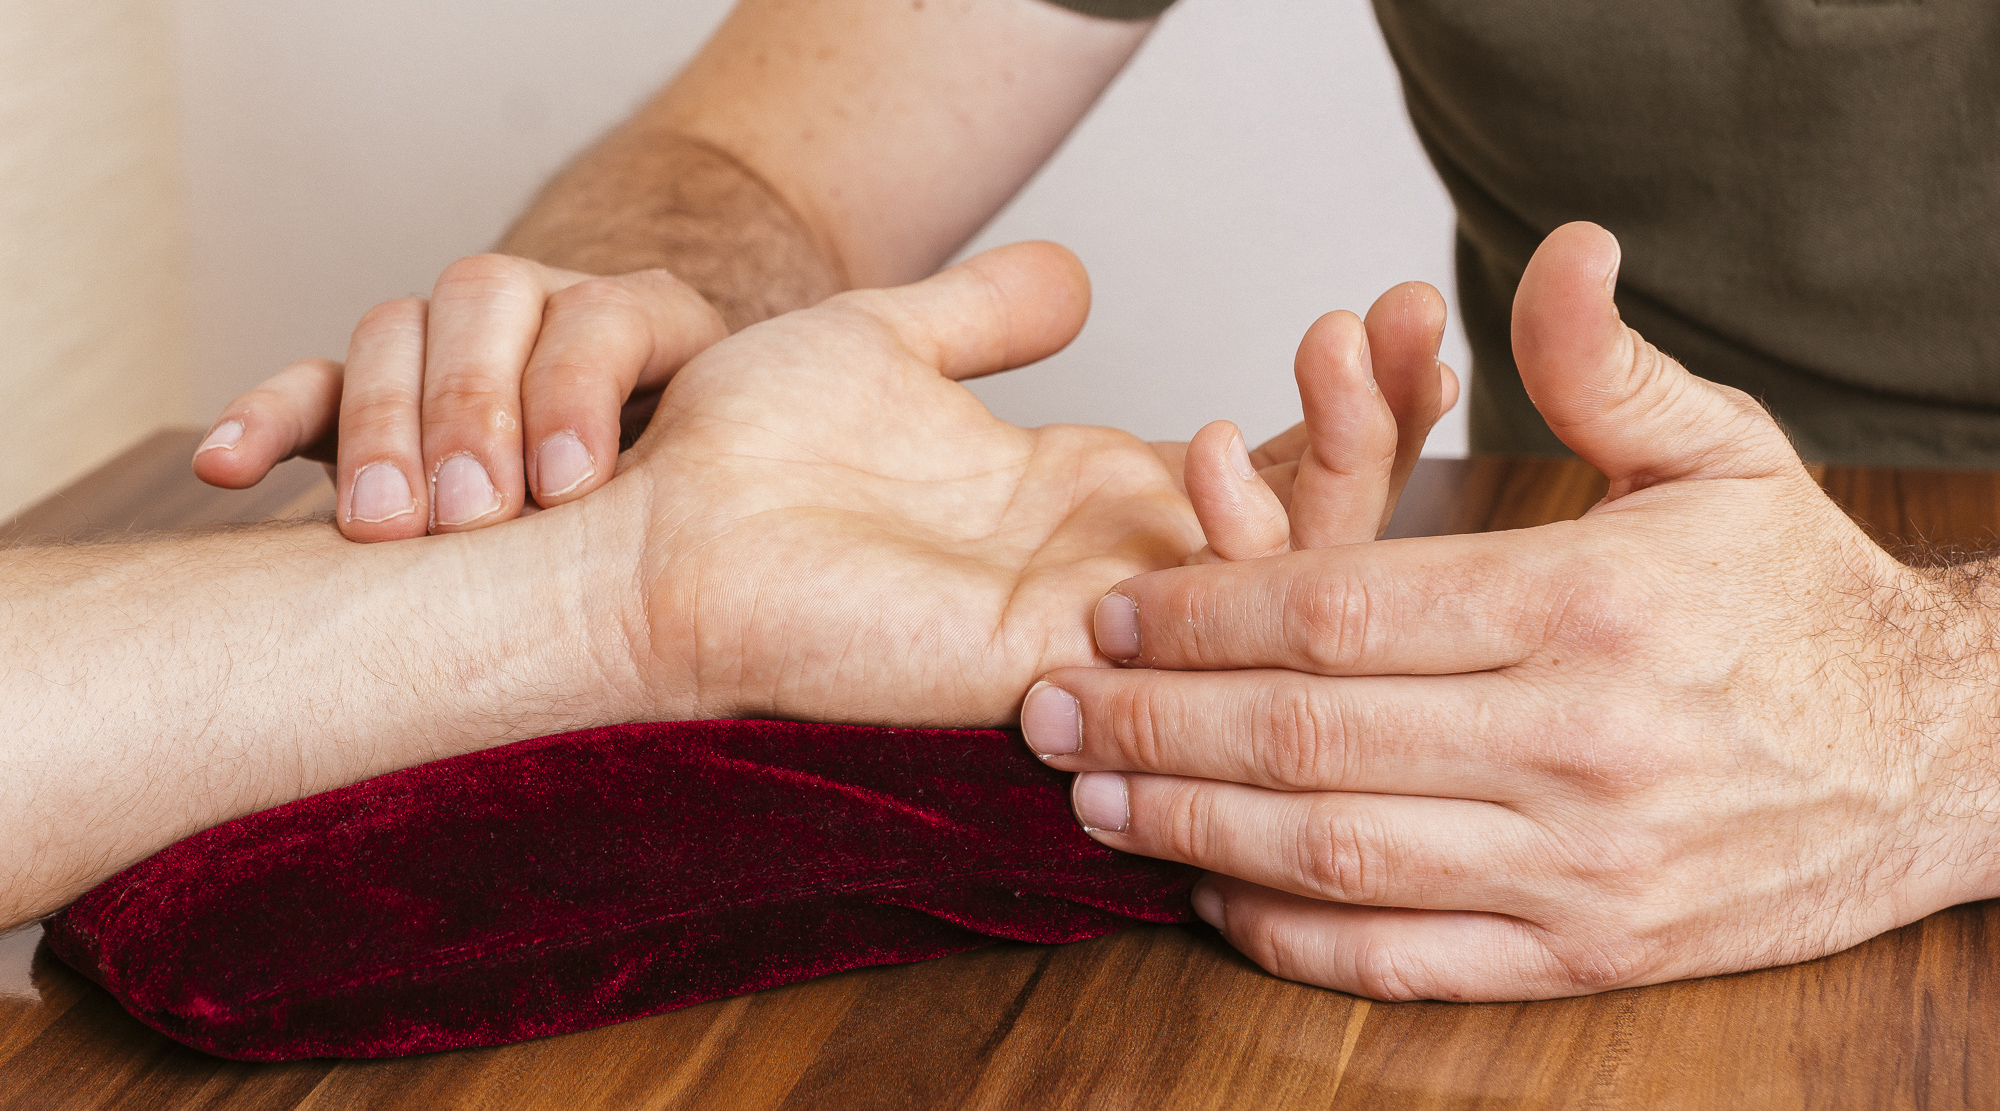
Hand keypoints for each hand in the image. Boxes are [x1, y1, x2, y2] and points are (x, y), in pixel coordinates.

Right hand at [191, 256, 725, 540]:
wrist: (662, 492)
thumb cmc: (703, 504)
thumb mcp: (728, 479)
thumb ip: (716, 487)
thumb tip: (706, 557)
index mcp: (645, 320)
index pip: (602, 313)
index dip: (578, 389)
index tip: (570, 489)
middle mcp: (541, 310)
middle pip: (482, 299)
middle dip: (469, 407)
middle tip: (468, 517)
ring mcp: (452, 344)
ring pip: (394, 331)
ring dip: (380, 427)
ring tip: (379, 529)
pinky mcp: (377, 389)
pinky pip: (311, 384)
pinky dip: (264, 420)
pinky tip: (224, 470)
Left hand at [608, 245, 1461, 724]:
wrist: (648, 518)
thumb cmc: (748, 446)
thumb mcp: (890, 343)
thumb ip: (990, 314)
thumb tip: (1074, 273)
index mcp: (1091, 501)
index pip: (1279, 470)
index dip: (1355, 401)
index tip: (1400, 309)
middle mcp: (1111, 571)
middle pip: (1316, 533)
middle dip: (1388, 425)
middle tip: (1419, 318)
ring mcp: (1090, 626)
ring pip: (1283, 592)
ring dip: (1344, 471)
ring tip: (1343, 350)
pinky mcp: (1048, 666)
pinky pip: (1187, 636)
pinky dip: (1239, 554)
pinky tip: (1225, 450)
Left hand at [1021, 223, 1999, 1000]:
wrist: (1939, 760)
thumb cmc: (1800, 601)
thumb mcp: (1720, 457)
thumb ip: (1602, 368)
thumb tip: (1553, 252)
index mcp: (1588, 607)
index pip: (1341, 613)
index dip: (1204, 615)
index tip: (1113, 614)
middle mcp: (1577, 745)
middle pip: (1307, 737)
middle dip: (1154, 725)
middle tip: (1050, 711)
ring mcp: (1581, 866)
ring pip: (1335, 854)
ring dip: (1190, 828)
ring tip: (1091, 799)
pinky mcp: (1588, 952)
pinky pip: (1405, 961)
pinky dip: (1291, 937)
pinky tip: (1210, 893)